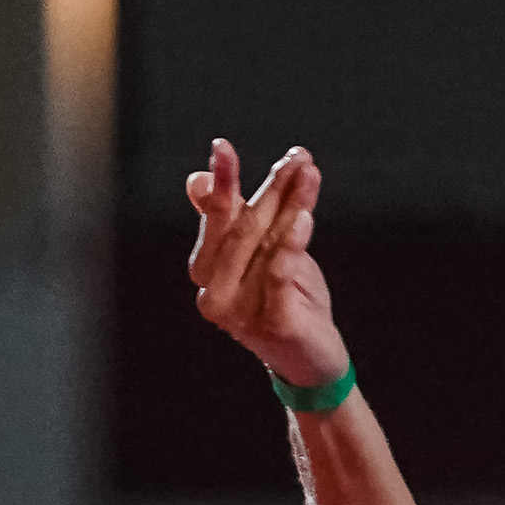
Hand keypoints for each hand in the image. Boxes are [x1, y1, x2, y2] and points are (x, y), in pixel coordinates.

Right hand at [185, 140, 344, 392]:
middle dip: (270, 189)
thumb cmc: (283, 297)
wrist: (310, 358)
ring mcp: (240, 314)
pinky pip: (278, 278)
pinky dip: (291, 247)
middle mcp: (214, 293)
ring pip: (264, 246)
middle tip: (297, 158)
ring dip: (290, 207)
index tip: (222, 146)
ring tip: (308, 175)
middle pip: (241, 229)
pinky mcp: (273, 326)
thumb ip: (235, 215)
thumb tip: (194, 180)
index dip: (221, 182)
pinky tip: (304, 218)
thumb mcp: (260, 251)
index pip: (215, 218)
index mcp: (206, 270)